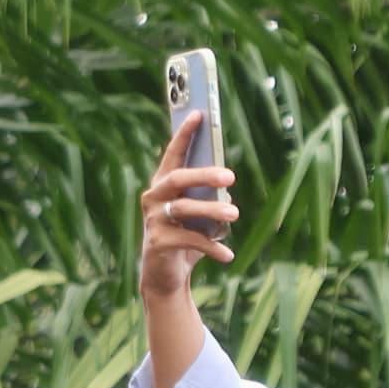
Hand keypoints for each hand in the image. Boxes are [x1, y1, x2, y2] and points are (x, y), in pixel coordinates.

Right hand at [137, 117, 238, 298]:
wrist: (165, 274)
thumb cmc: (185, 235)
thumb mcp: (197, 213)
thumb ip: (207, 196)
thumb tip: (225, 187)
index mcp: (163, 185)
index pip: (172, 154)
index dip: (185, 134)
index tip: (200, 113)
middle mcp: (153, 198)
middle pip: (178, 179)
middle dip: (203, 175)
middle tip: (230, 177)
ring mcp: (153, 220)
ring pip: (185, 209)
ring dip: (213, 211)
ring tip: (235, 214)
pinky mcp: (158, 243)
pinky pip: (190, 240)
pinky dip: (213, 247)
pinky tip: (228, 255)